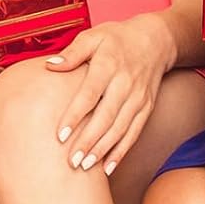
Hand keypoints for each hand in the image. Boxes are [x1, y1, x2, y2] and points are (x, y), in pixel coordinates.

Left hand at [45, 13, 176, 174]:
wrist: (155, 41)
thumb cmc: (116, 38)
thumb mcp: (92, 36)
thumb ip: (72, 53)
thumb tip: (49, 66)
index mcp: (109, 66)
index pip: (89, 95)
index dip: (75, 116)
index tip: (60, 135)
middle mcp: (125, 85)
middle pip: (106, 118)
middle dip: (88, 142)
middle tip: (71, 161)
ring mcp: (138, 99)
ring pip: (120, 130)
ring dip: (104, 151)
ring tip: (85, 167)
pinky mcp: (147, 108)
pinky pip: (134, 133)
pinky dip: (122, 151)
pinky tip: (109, 167)